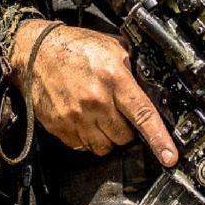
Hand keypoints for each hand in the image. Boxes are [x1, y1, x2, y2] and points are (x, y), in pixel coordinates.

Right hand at [9, 20, 177, 164]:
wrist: (35, 51)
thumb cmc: (75, 47)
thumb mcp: (112, 47)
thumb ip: (133, 68)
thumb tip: (153, 85)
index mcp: (114, 78)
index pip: (143, 115)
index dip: (159, 139)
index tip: (169, 157)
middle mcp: (96, 100)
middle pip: (125, 136)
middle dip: (127, 130)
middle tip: (119, 114)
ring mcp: (76, 116)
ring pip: (104, 146)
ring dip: (108, 137)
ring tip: (101, 117)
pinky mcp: (60, 126)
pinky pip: (82, 146)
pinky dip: (87, 138)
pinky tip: (84, 120)